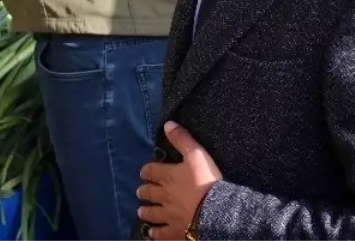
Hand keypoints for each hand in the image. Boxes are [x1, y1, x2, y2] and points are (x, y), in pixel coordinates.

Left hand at [138, 122, 222, 238]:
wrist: (215, 211)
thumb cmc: (206, 181)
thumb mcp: (196, 154)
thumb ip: (182, 139)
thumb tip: (167, 124)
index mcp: (168, 176)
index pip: (151, 171)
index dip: (147, 171)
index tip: (144, 172)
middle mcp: (164, 196)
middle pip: (150, 193)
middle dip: (144, 191)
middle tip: (140, 192)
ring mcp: (169, 215)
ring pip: (153, 213)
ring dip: (146, 212)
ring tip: (141, 212)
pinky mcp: (175, 231)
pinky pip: (162, 234)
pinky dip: (155, 233)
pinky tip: (151, 233)